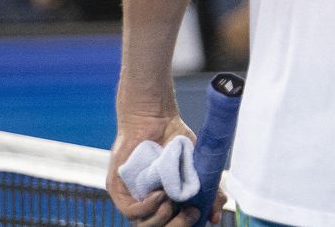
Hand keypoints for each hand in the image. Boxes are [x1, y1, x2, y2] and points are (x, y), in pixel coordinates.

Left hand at [107, 113, 224, 225]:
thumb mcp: (199, 167)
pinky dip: (148, 207)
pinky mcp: (119, 191)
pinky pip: (131, 211)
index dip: (186, 225)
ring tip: (171, 201)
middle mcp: (150, 202)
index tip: (204, 215)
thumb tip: (215, 217)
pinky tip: (159, 193)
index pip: (173, 223)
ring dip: (161, 218)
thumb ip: (208, 191)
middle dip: (178, 226)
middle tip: (191, 212)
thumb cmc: (176, 140)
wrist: (156, 118)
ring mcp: (134, 197)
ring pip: (143, 225)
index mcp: (169, 199)